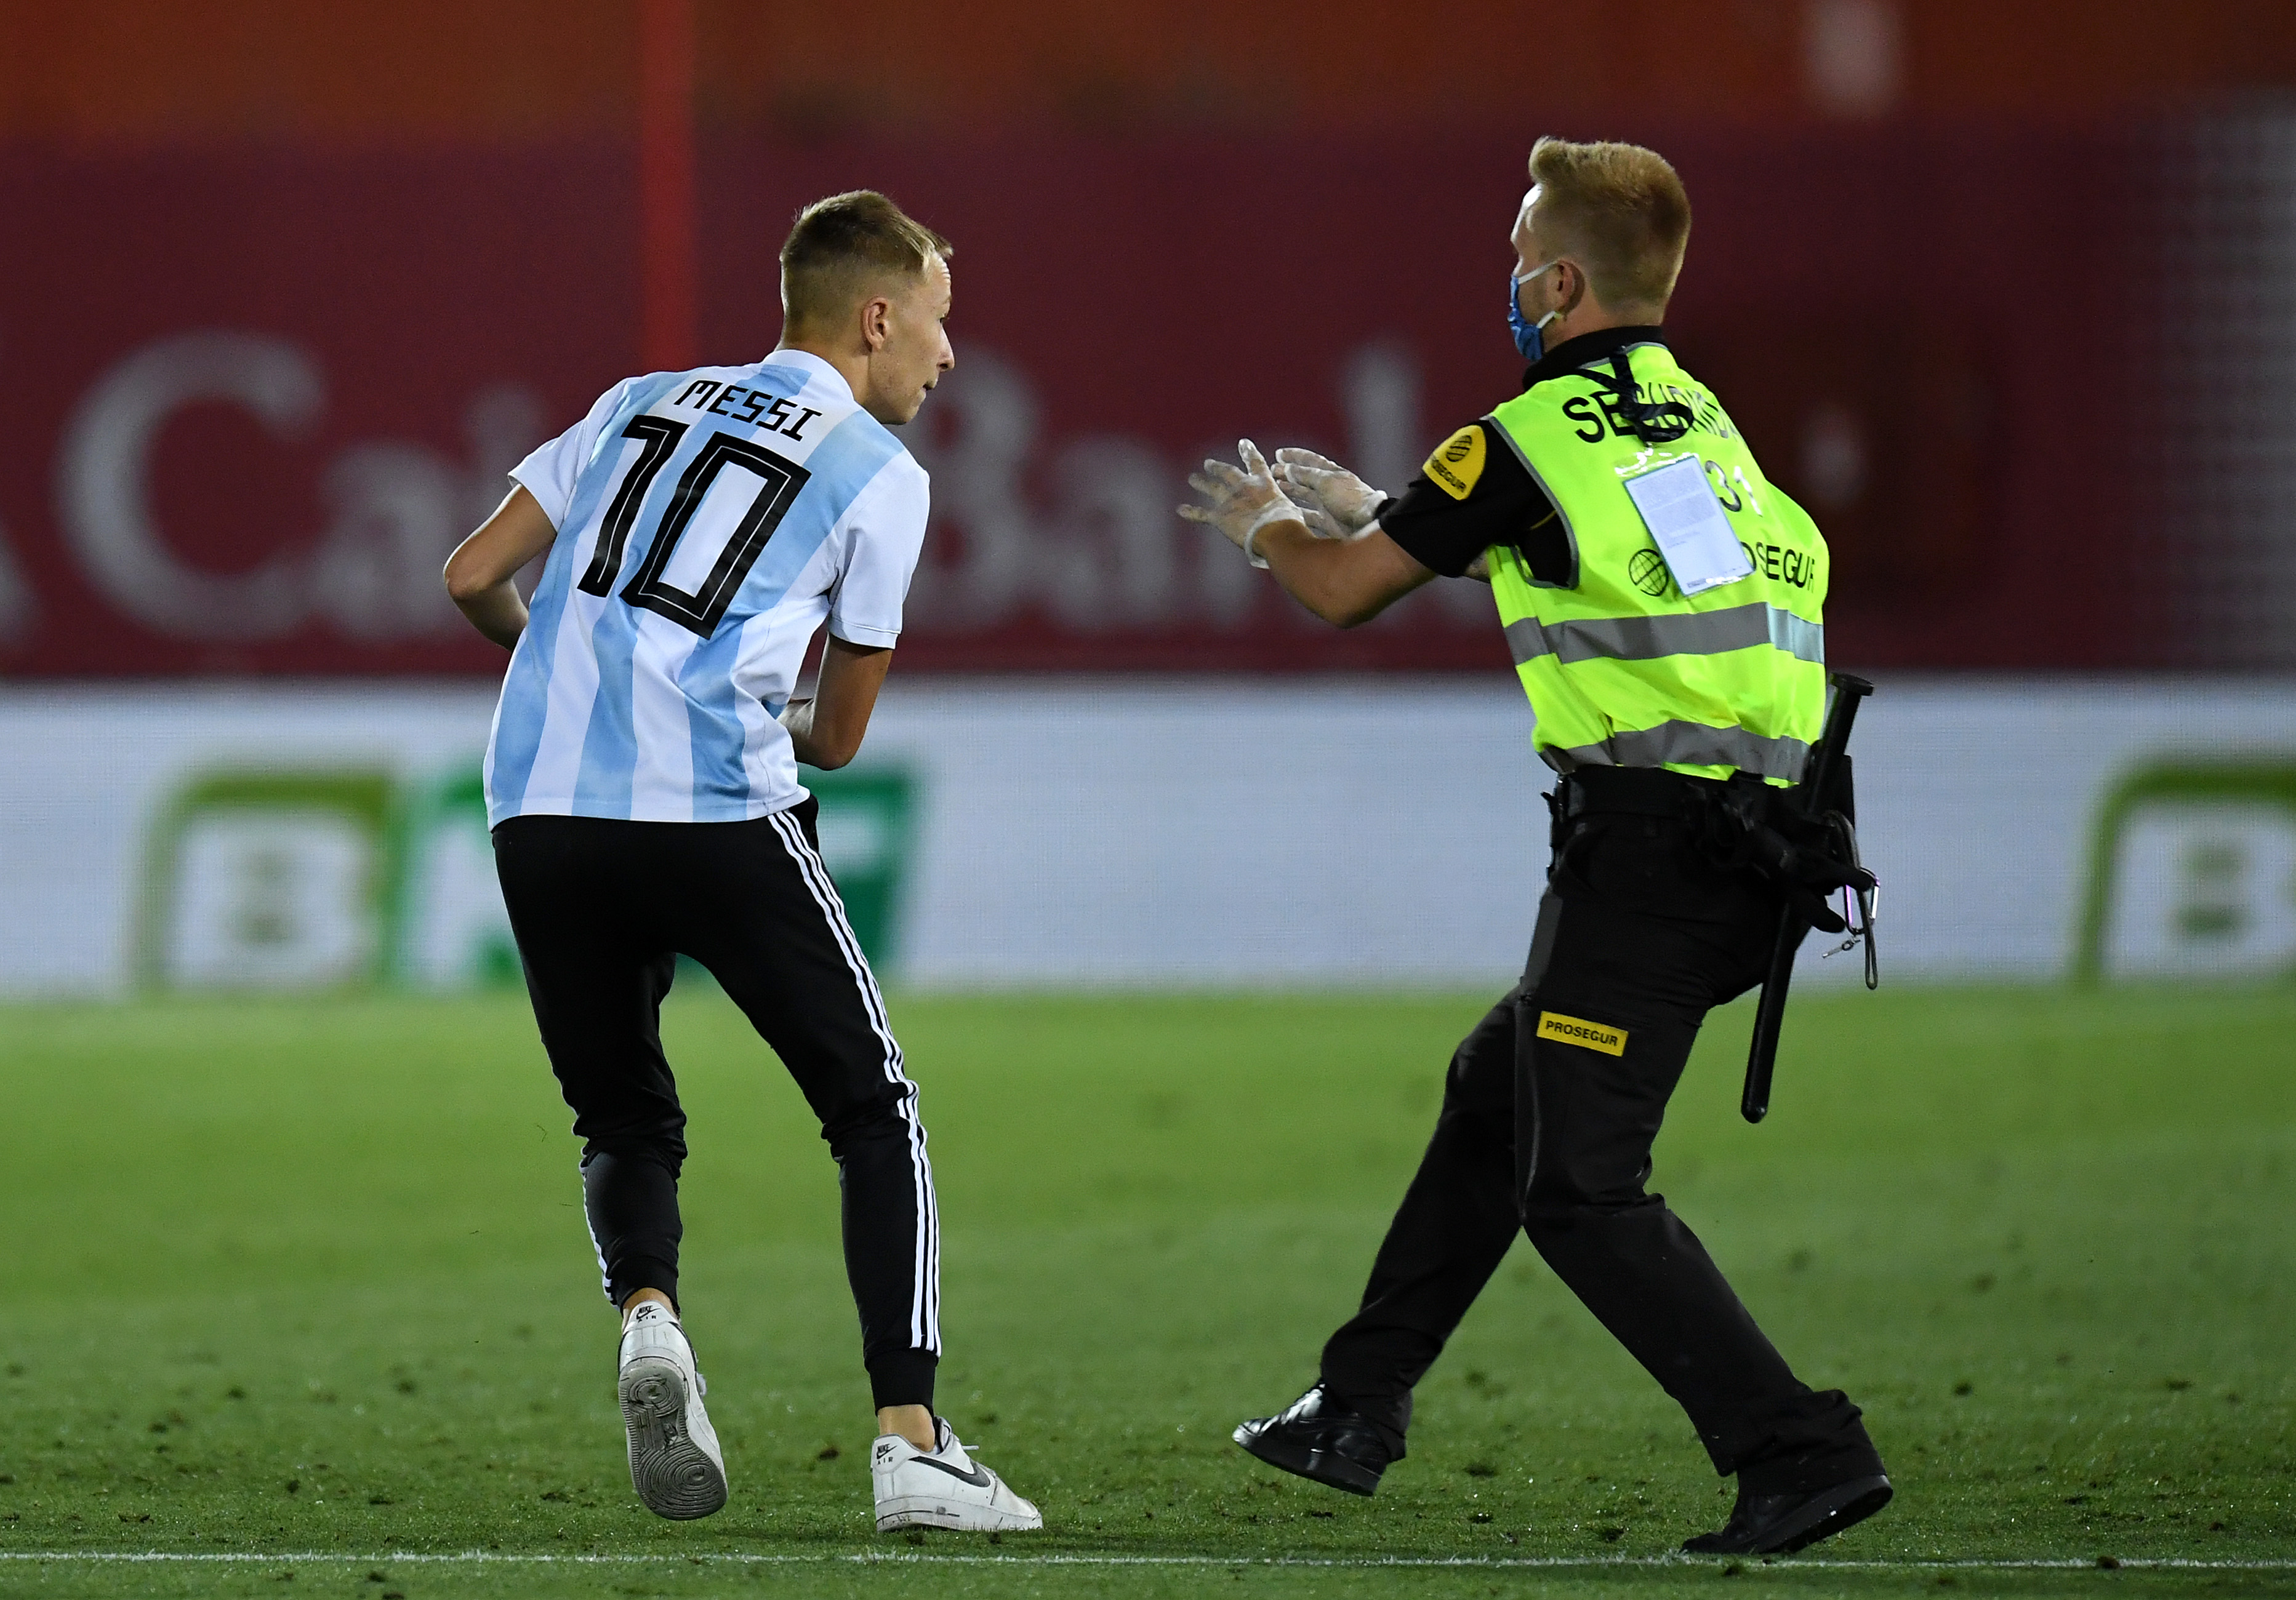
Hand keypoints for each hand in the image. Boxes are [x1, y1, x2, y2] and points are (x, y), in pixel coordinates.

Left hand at [1179, 439, 1303, 567]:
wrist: (1274, 532)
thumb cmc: (1289, 523)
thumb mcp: (1292, 511)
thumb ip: (1285, 509)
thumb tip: (1291, 517)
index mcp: (1263, 482)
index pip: (1256, 463)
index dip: (1248, 452)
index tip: (1243, 443)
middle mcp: (1243, 486)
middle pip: (1227, 472)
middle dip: (1217, 467)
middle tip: (1208, 462)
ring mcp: (1229, 500)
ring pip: (1211, 487)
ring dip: (1201, 482)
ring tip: (1192, 478)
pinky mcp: (1219, 516)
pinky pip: (1201, 513)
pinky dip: (1191, 511)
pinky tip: (1180, 509)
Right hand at [1272, 448, 1386, 538]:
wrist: (1367, 524)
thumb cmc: (1350, 499)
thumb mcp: (1326, 482)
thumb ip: (1306, 475)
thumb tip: (1289, 468)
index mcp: (1331, 473)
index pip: (1310, 460)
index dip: (1295, 456)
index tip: (1279, 454)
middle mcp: (1329, 487)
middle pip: (1305, 478)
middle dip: (1289, 474)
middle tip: (1273, 471)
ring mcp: (1328, 504)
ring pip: (1305, 495)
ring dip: (1291, 491)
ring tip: (1276, 487)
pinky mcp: (1327, 521)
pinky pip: (1309, 516)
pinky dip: (1298, 513)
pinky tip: (1287, 512)